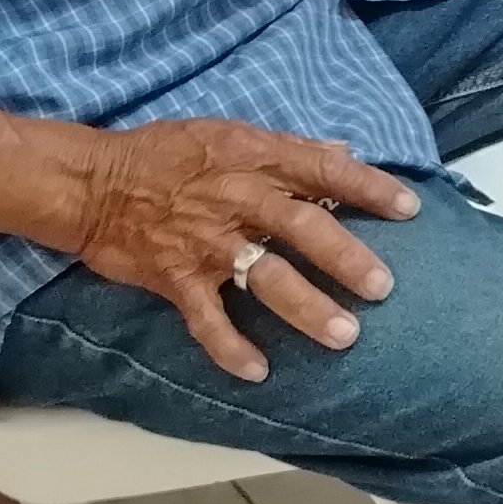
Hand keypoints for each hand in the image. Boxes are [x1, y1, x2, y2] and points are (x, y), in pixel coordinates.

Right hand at [64, 118, 421, 381]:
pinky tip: (258, 371)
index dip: (369, 188)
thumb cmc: (165, 153)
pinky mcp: (176, 277)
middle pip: (303, 228)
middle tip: (384, 287)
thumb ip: (289, 148)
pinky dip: (230, 347)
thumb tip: (342, 151)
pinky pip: (208, 318)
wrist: (92, 182)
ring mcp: (207, 242)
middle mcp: (238, 199)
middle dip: (346, 259)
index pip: (324, 170)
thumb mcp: (230, 132)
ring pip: (265, 278)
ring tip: (343, 335)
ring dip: (306, 308)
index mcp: (256, 158)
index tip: (410, 209)